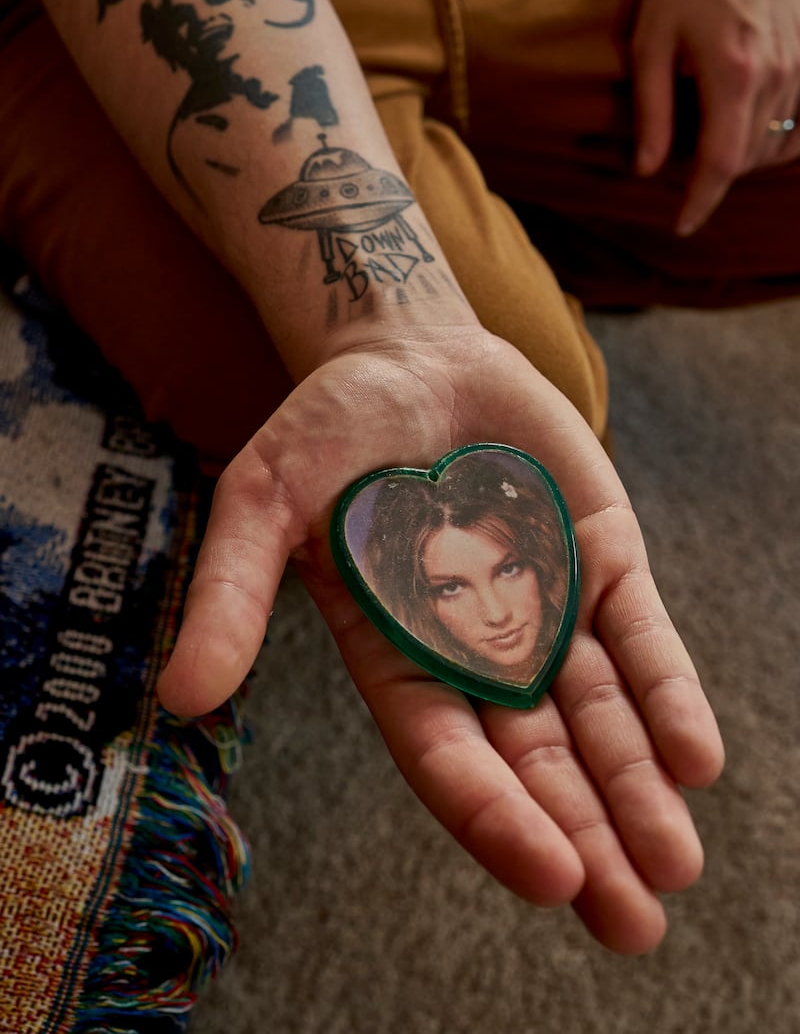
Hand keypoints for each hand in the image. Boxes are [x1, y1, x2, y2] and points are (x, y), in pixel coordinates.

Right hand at [157, 325, 723, 952]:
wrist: (410, 354)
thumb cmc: (327, 428)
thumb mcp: (263, 501)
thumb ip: (232, 592)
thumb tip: (181, 698)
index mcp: (398, 658)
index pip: (448, 755)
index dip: (494, 814)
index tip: (551, 872)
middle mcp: (479, 652)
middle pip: (537, 762)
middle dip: (586, 837)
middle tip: (635, 921)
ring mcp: (547, 609)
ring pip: (600, 715)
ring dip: (639, 787)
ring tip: (675, 865)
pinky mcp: (602, 559)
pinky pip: (641, 635)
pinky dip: (669, 693)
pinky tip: (696, 756)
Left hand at [632, 0, 799, 233]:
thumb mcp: (648, 46)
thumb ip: (650, 112)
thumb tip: (647, 170)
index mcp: (732, 73)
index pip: (722, 162)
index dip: (701, 201)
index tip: (681, 225)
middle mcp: (775, 73)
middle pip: (748, 159)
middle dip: (714, 177)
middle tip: (683, 170)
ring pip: (775, 144)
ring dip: (742, 157)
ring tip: (710, 141)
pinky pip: (799, 123)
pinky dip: (774, 138)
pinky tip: (745, 129)